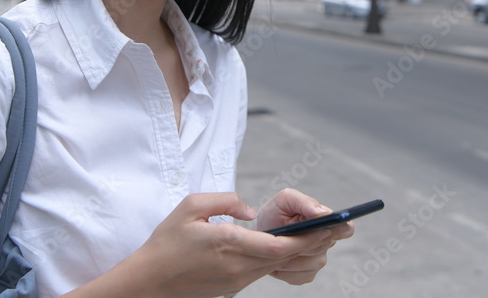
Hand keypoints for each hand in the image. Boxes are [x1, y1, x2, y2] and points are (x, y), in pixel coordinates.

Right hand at [62, 192, 334, 297]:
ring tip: (324, 235)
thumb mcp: (190, 207)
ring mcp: (238, 281)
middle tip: (340, 229)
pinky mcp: (234, 287)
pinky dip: (281, 259)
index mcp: (230, 245)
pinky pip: (264, 271)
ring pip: (278, 265)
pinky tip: (292, 247)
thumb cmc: (166, 243)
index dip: (309, 238)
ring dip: (301, 252)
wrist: (148, 284)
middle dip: (316, 243)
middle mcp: (239, 267)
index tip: (329, 226)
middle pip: (287, 258)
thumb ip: (226, 200)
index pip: (280, 246)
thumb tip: (252, 210)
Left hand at [256, 188, 354, 285]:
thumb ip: (305, 202)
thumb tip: (323, 213)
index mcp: (326, 221)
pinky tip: (277, 260)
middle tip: (285, 236)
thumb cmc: (274, 214)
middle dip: (303, 241)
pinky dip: (286, 270)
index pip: (346, 228)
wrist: (258, 235)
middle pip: (324, 246)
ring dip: (292, 257)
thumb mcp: (285, 200)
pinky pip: (301, 276)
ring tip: (277, 248)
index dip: (341, 230)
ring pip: (313, 263)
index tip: (325, 229)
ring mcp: (318, 259)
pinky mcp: (307, 274)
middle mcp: (326, 241)